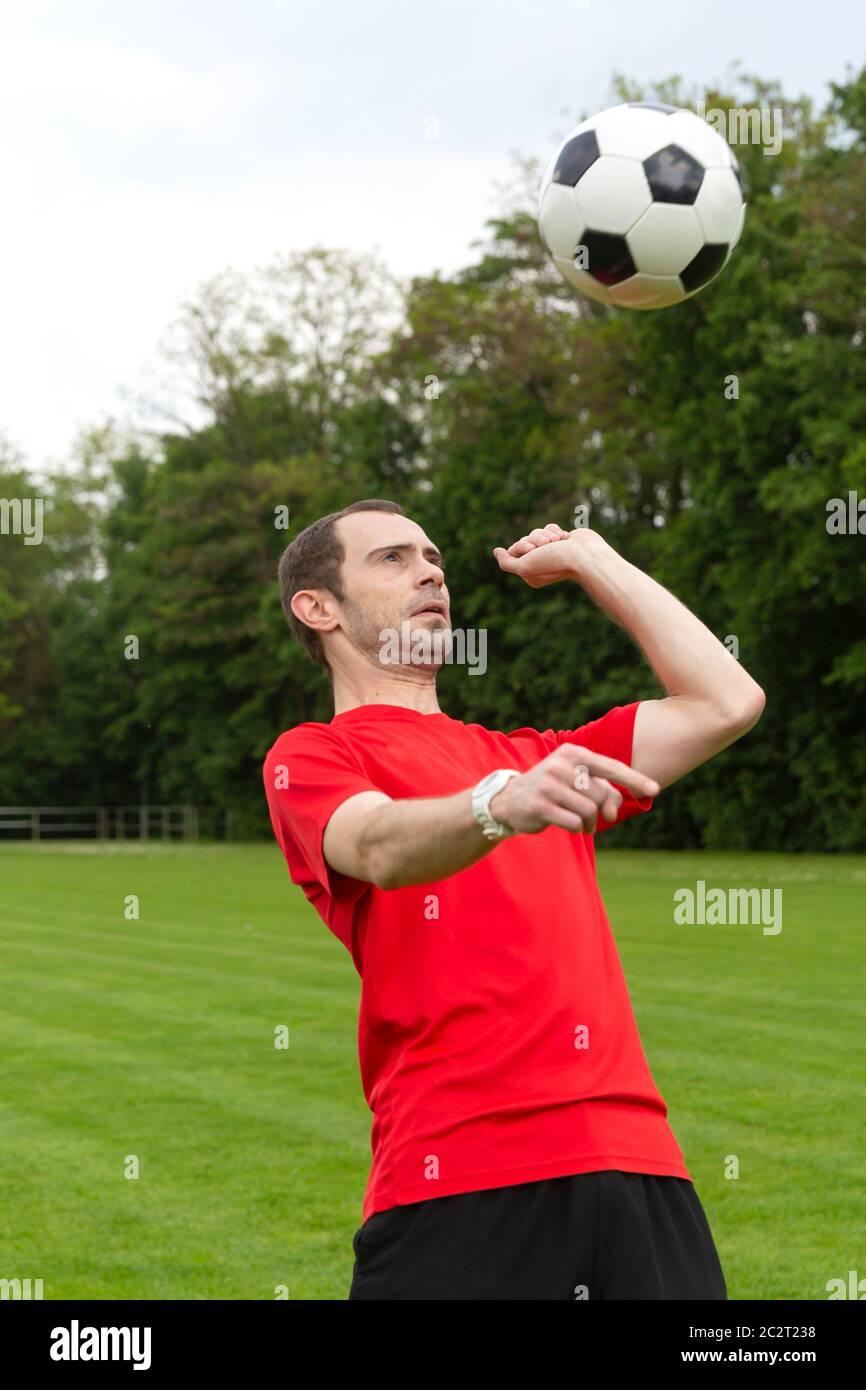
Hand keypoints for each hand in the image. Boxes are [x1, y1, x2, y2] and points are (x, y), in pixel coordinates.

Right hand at [489, 743, 658, 835]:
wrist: (510, 799)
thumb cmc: (553, 790)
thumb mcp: (578, 783)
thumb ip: (604, 792)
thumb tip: (613, 812)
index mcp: (573, 753)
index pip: (611, 767)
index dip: (634, 779)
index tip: (655, 790)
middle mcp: (561, 765)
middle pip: (601, 795)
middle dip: (602, 812)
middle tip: (595, 819)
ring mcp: (549, 784)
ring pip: (589, 811)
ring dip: (590, 823)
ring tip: (582, 824)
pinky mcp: (540, 805)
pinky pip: (575, 823)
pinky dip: (578, 829)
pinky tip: (568, 825)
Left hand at [492, 522, 607, 587]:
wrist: (585, 555)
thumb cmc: (556, 562)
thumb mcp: (525, 567)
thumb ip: (507, 562)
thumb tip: (496, 552)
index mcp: (530, 572)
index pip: (514, 550)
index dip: (522, 546)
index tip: (533, 550)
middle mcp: (540, 562)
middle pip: (525, 539)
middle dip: (535, 539)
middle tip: (547, 545)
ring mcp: (551, 551)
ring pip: (537, 532)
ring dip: (547, 534)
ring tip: (558, 542)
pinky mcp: (561, 540)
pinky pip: (549, 527)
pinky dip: (555, 530)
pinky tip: (564, 538)